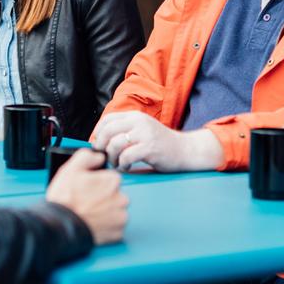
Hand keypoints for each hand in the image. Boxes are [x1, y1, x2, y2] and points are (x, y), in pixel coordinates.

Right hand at [46, 149, 127, 244]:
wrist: (61, 227)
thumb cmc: (65, 200)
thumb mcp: (70, 169)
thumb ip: (87, 157)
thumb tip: (98, 157)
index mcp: (112, 181)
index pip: (110, 178)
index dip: (96, 183)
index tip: (87, 189)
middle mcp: (121, 198)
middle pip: (114, 195)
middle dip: (103, 198)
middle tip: (86, 202)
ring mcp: (120, 217)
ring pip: (115, 211)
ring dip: (105, 212)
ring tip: (88, 214)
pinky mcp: (118, 233)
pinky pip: (114, 227)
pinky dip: (106, 226)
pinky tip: (93, 223)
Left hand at [92, 111, 222, 171]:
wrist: (185, 150)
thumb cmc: (159, 144)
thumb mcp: (142, 130)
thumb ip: (125, 131)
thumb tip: (99, 141)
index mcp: (135, 116)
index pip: (107, 119)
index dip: (98, 132)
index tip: (98, 144)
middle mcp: (139, 122)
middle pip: (108, 131)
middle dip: (101, 146)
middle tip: (104, 156)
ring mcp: (145, 134)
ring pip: (115, 144)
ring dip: (112, 157)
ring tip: (117, 163)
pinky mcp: (150, 148)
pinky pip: (126, 156)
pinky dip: (122, 164)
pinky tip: (126, 167)